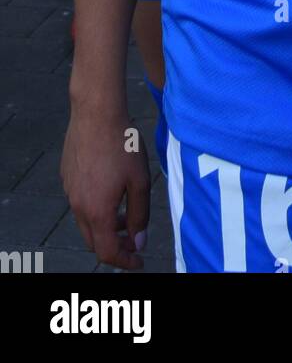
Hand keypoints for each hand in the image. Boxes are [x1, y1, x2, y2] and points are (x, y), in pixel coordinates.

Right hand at [61, 107, 150, 269]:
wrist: (96, 113)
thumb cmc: (122, 145)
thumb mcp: (140, 181)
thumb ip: (140, 215)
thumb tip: (138, 242)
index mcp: (97, 211)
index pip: (107, 252)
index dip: (125, 261)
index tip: (139, 261)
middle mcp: (78, 206)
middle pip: (94, 241)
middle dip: (115, 246)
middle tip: (135, 240)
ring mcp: (70, 191)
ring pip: (86, 222)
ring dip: (105, 226)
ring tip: (126, 214)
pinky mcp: (67, 177)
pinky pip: (81, 202)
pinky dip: (96, 208)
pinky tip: (111, 190)